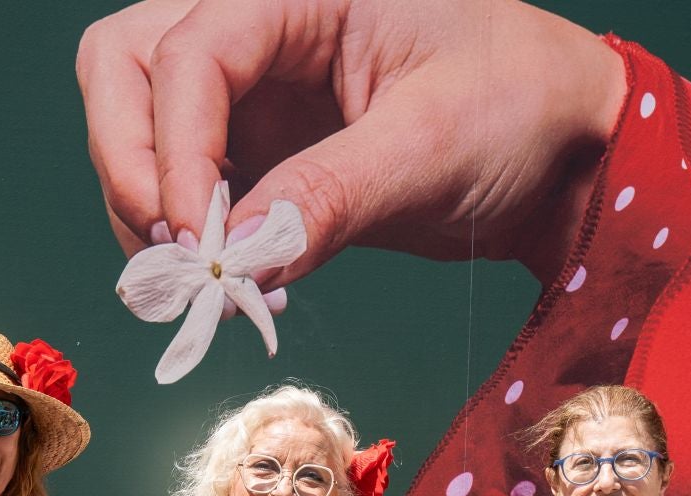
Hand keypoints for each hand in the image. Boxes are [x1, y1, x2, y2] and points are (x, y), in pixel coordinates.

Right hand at [77, 0, 625, 286]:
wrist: (564, 154)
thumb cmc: (522, 108)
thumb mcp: (433, 146)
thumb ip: (328, 198)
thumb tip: (238, 261)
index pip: (188, 49)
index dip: (171, 146)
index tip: (193, 239)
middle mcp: (260, 23)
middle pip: (125, 64)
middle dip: (129, 159)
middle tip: (174, 252)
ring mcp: (250, 86)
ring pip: (135, 119)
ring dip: (143, 201)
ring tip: (205, 276)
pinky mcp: (256, 145)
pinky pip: (181, 180)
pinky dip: (183, 232)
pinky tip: (231, 276)